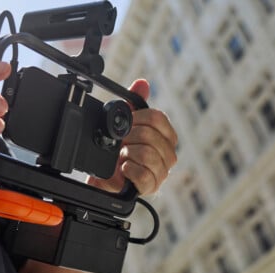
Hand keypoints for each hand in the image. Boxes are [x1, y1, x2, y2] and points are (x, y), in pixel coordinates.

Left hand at [87, 79, 177, 195]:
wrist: (106, 176)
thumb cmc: (119, 150)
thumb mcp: (126, 124)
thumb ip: (134, 102)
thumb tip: (142, 83)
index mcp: (166, 136)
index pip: (159, 119)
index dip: (139, 118)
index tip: (127, 122)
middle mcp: (168, 154)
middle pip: (151, 136)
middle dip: (129, 137)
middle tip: (121, 142)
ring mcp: (162, 172)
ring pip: (148, 155)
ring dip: (129, 153)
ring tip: (122, 155)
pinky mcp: (151, 187)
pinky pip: (144, 175)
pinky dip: (130, 169)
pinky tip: (124, 167)